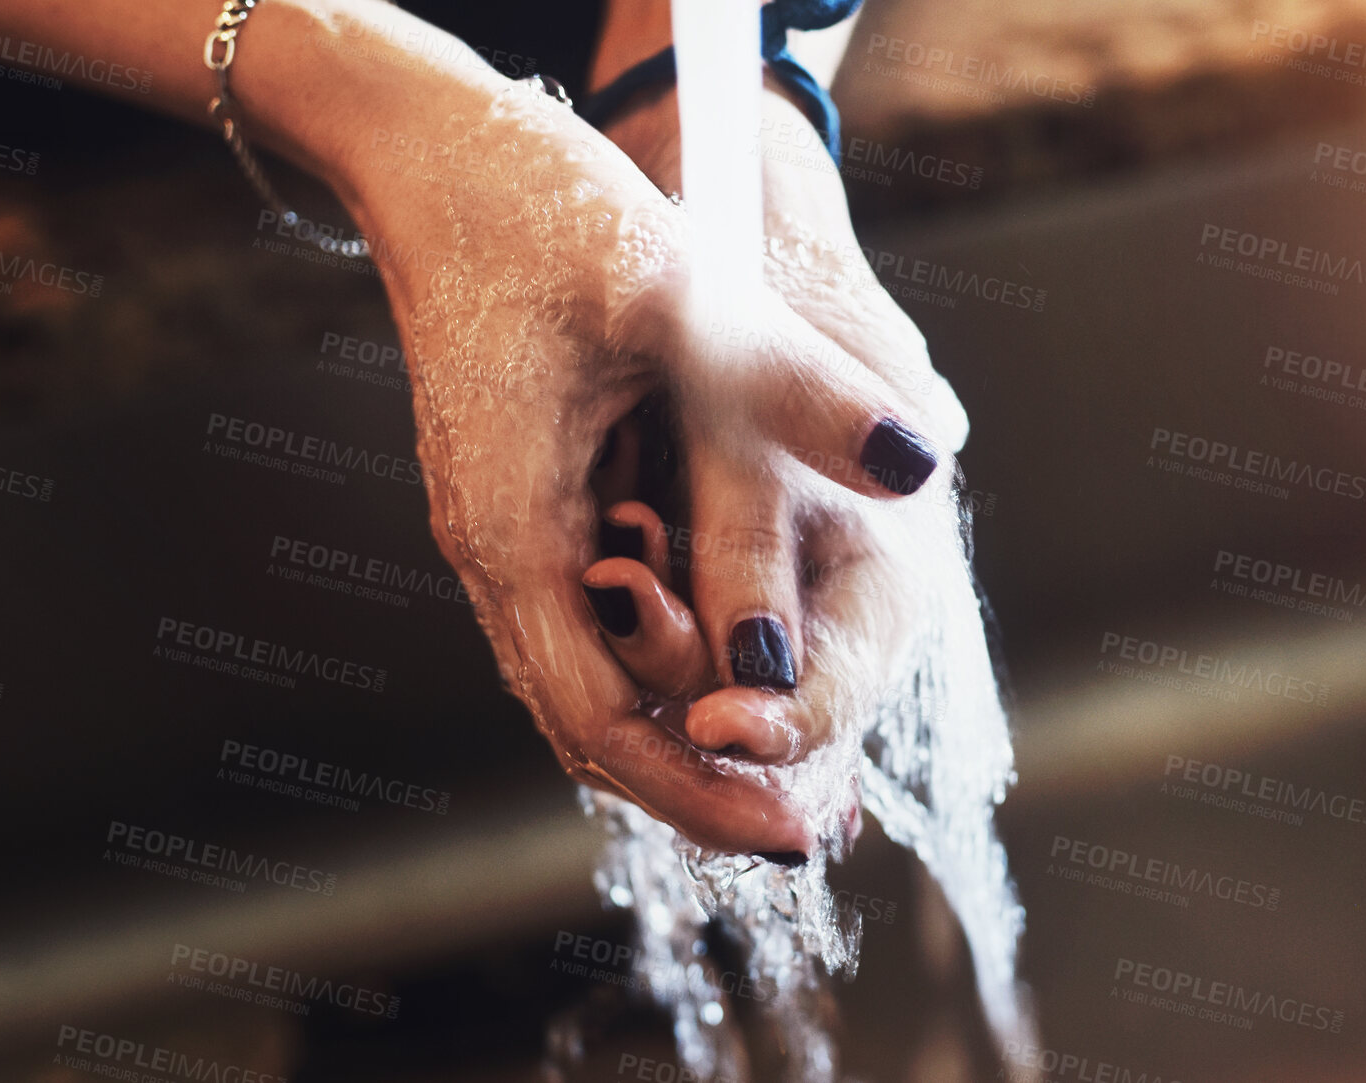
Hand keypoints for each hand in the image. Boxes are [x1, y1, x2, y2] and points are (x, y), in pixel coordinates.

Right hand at [317, 73, 947, 856]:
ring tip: (785, 765)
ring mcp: (500, 532)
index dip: (699, 788)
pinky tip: (726, 659)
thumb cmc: (541, 214)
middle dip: (698, 784)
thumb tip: (923, 461)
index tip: (795, 832)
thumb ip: (794, 386)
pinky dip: (657, 668)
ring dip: (678, 733)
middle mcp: (494, 553)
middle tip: (808, 822)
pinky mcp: (520, 501)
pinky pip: (584, 627)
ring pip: (585, 683)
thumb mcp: (679, 291)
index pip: (601, 723)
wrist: (441, 156)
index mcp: (515, 532)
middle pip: (590, 727)